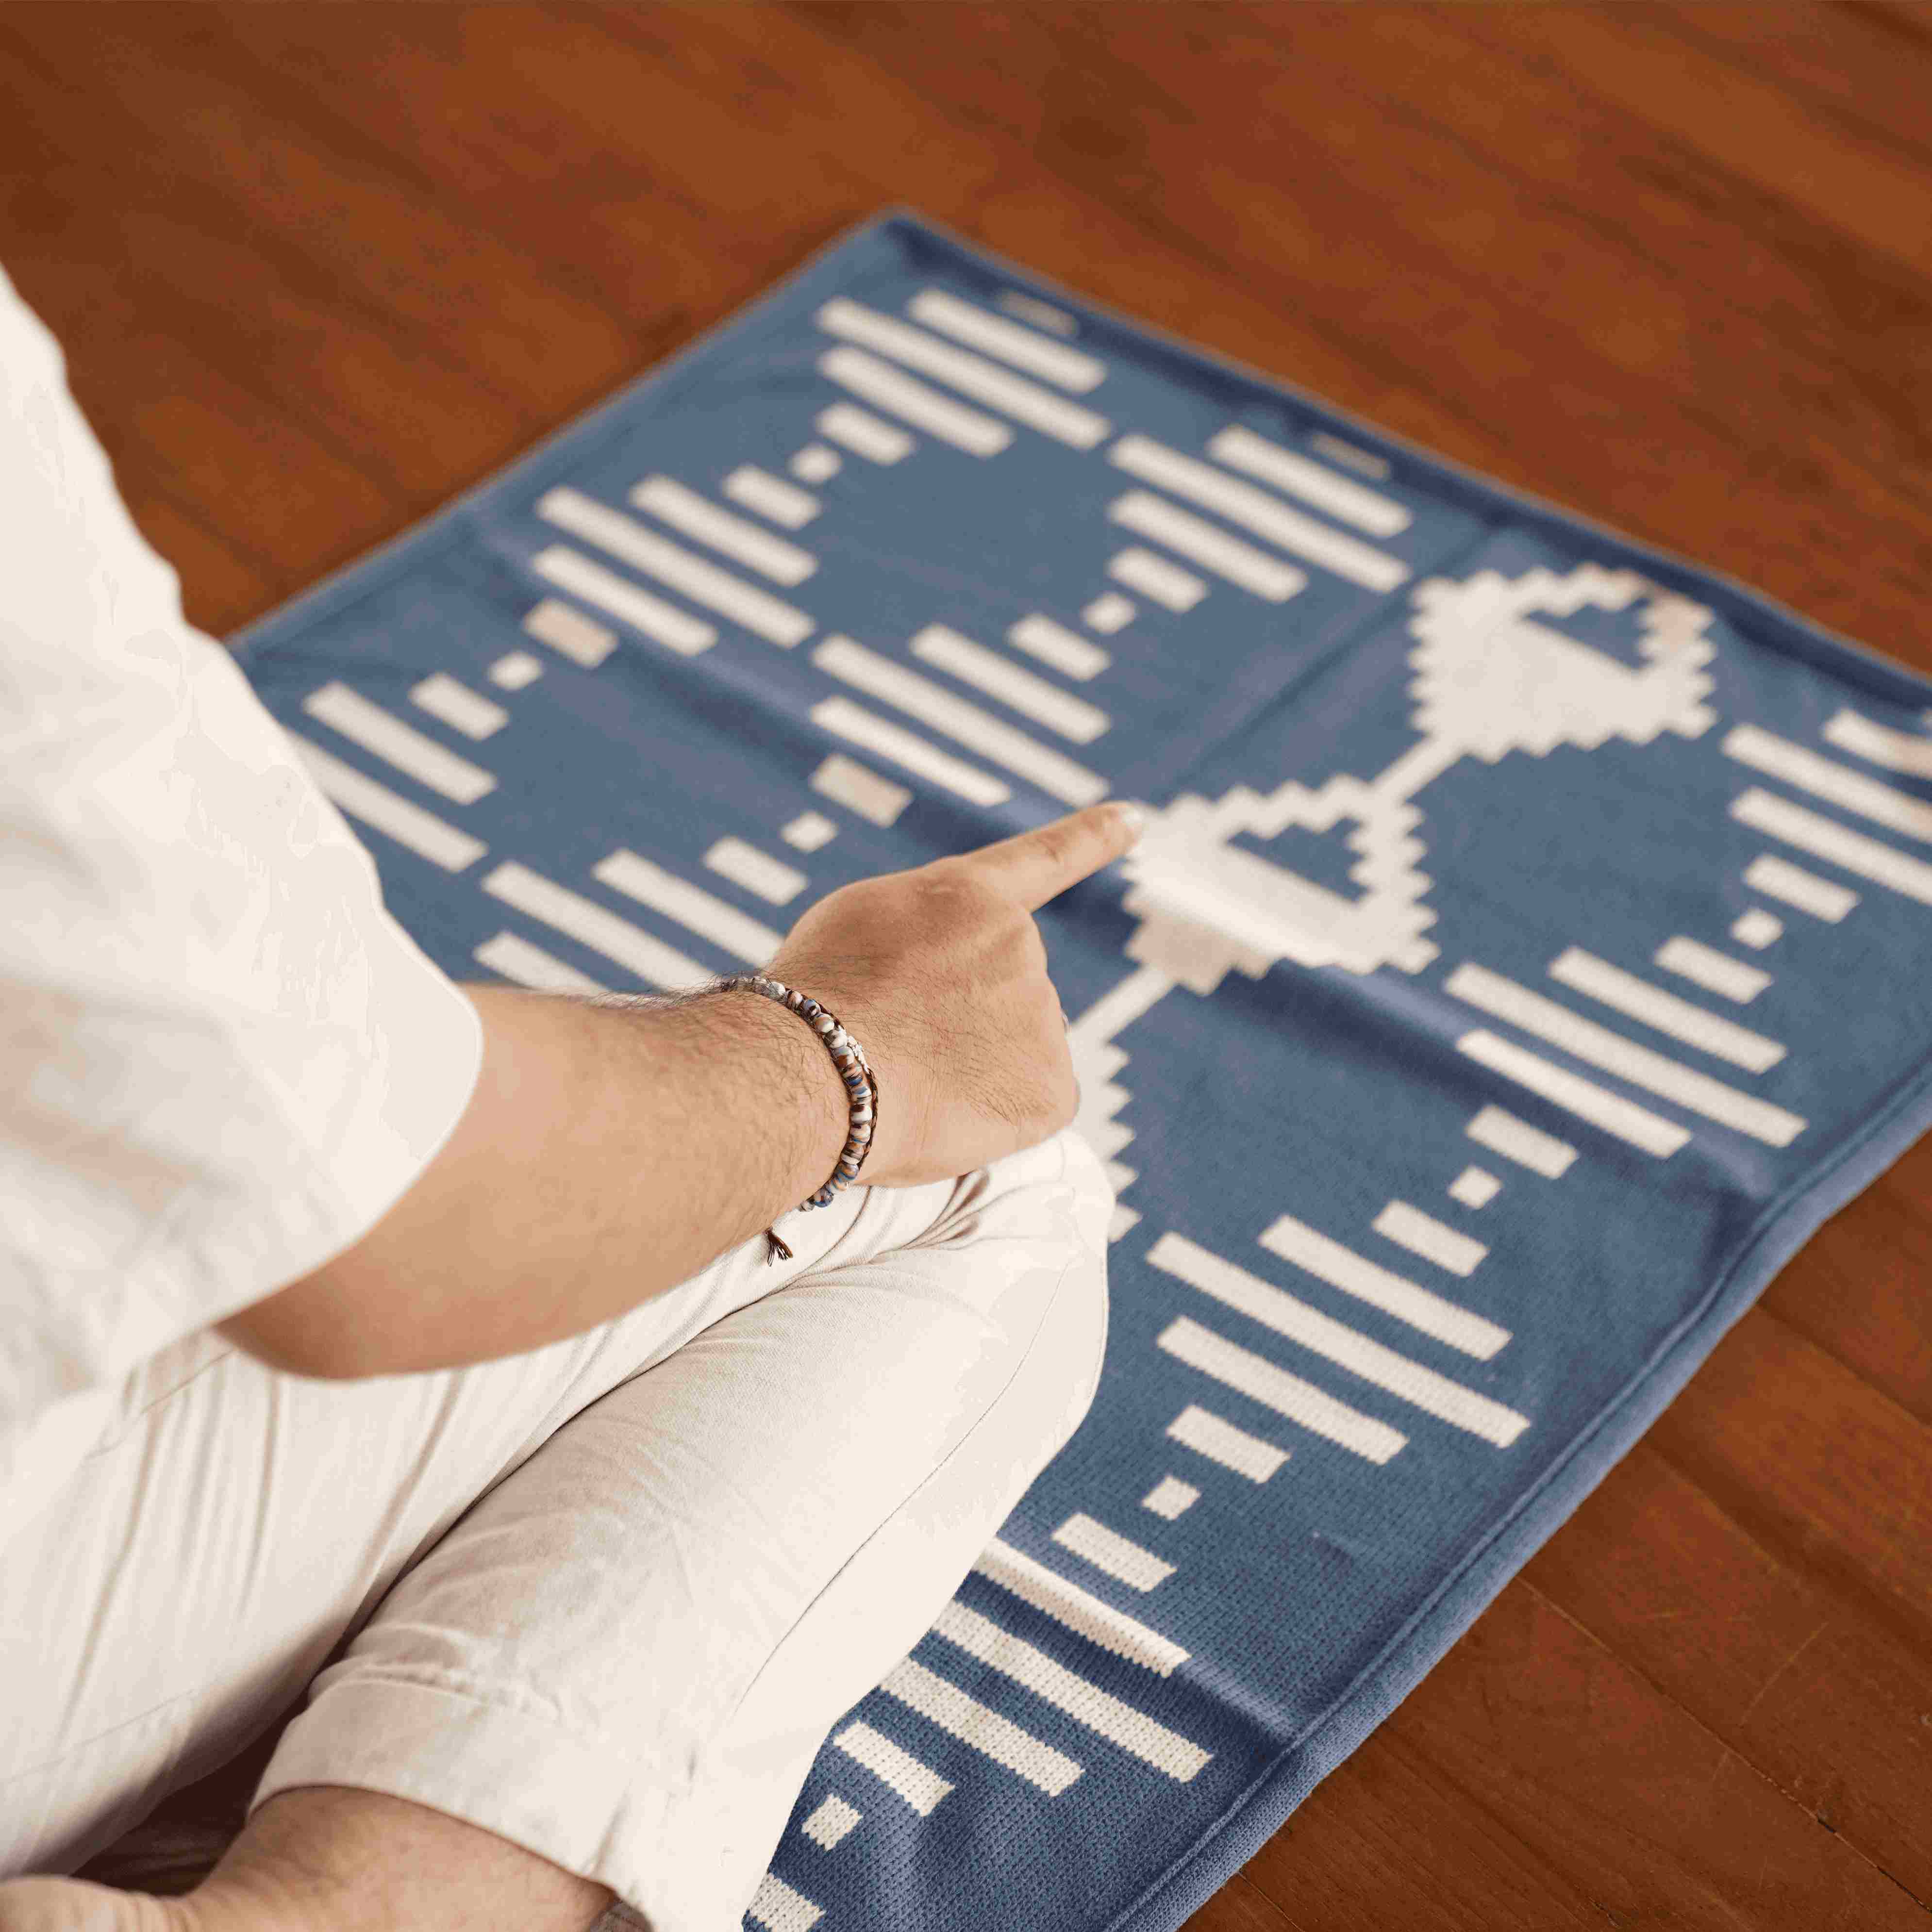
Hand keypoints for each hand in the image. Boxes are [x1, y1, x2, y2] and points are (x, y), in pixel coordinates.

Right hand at [766, 801, 1143, 1187]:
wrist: (815, 1065)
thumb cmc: (813, 999)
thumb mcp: (858, 927)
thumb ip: (924, 937)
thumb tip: (956, 988)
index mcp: (967, 897)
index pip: (1042, 860)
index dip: (1091, 839)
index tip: (1136, 818)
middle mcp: (1020, 945)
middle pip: (1001, 992)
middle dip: (958, 1018)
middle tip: (890, 1041)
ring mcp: (1042, 1016)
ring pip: (1010, 1053)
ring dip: (965, 1069)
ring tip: (899, 1076)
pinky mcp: (1051, 1089)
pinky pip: (1025, 1107)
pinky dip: (988, 1119)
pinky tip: (938, 1113)